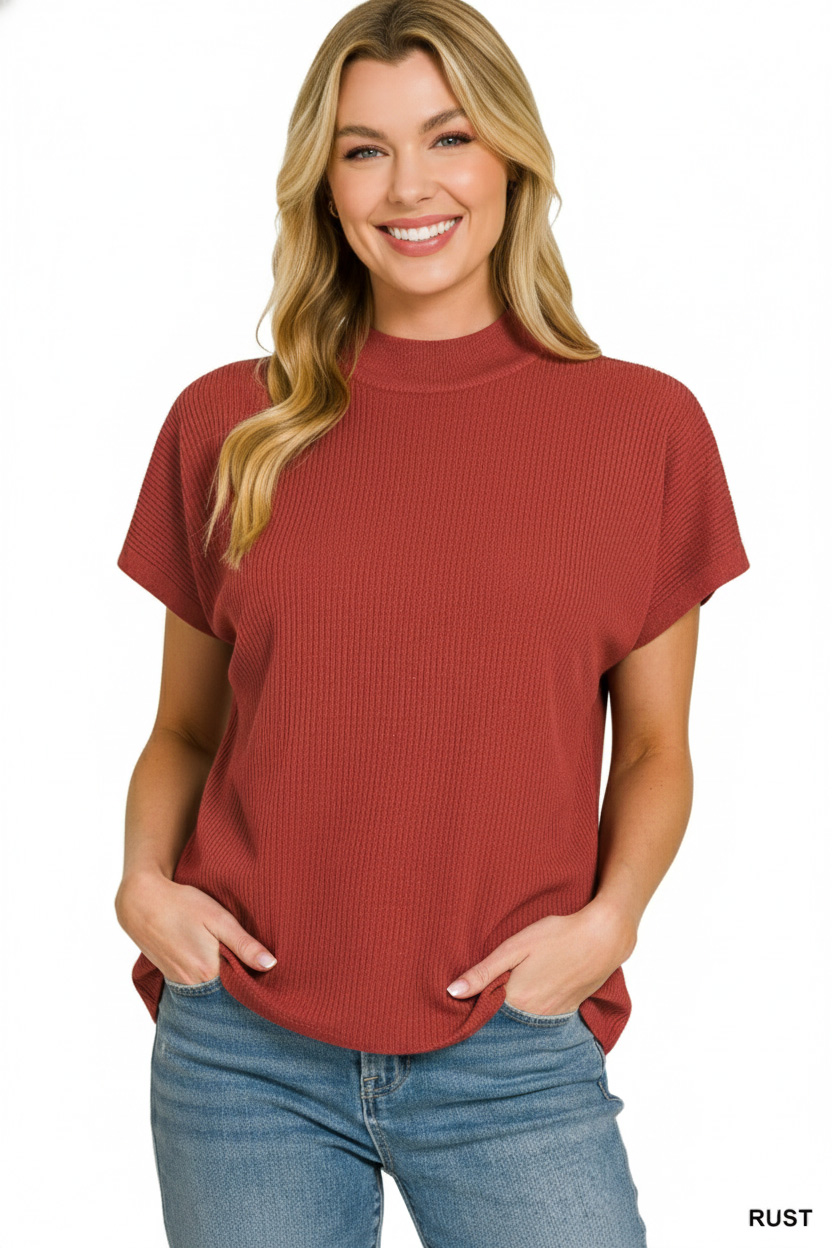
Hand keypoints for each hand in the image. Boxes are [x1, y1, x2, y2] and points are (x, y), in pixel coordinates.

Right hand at [114, 871, 276, 983]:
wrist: (141, 902)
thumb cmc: (182, 905)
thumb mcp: (218, 918)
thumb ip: (244, 944)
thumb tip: (271, 965)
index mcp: (208, 971)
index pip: (242, 990)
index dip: (257, 984)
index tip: (271, 977)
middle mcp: (193, 985)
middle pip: (226, 995)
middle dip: (242, 986)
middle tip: (258, 972)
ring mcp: (180, 983)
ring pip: (211, 992)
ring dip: (226, 984)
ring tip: (241, 969)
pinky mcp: (172, 977)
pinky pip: (197, 988)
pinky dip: (210, 981)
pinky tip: (218, 967)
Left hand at [446, 899, 636, 1013]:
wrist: (603, 938)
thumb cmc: (557, 936)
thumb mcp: (515, 946)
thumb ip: (484, 972)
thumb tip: (452, 992)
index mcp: (517, 1000)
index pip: (484, 1014)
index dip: (472, 1006)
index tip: (460, 1003)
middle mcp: (534, 1016)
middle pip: (503, 1021)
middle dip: (490, 1013)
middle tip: (479, 998)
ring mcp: (553, 1015)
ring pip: (522, 1022)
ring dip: (511, 1014)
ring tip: (504, 996)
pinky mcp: (567, 1010)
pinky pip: (541, 1019)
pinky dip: (531, 1013)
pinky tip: (530, 994)